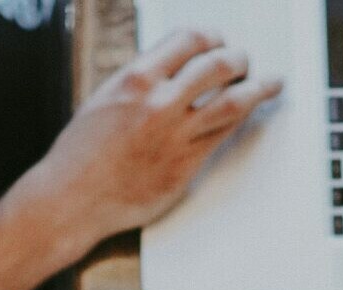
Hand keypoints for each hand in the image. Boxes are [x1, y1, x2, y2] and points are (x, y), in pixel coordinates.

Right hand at [23, 29, 282, 253]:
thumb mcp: (105, 99)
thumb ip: (142, 82)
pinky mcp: (186, 166)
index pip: (189, 39)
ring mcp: (176, 136)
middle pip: (218, 65)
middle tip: (245, 61)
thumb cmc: (81, 153)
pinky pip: (224, 135)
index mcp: (136, 78)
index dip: (211, 37)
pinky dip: (241, 120)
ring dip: (258, 87)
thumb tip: (173, 69)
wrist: (71, 199)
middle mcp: (159, 102)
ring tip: (270, 83)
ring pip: (233, 101)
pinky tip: (250, 114)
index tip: (217, 41)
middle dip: (238, 58)